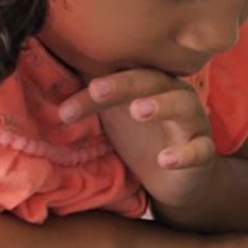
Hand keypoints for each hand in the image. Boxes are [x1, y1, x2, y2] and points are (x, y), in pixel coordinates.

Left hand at [58, 69, 220, 205]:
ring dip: (162, 105)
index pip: (124, 76)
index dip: (97, 87)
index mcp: (152, 84)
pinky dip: (185, 153)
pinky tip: (166, 159)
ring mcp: (193, 123)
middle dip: (125, 84)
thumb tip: (44, 70)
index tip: (66, 110)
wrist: (179, 178)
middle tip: (97, 90)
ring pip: (185, 106)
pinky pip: (200, 150)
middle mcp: (175, 96)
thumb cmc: (143, 138)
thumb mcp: (115, 116)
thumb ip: (93, 96)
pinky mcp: (203, 152)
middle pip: (153, 81)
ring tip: (139, 110)